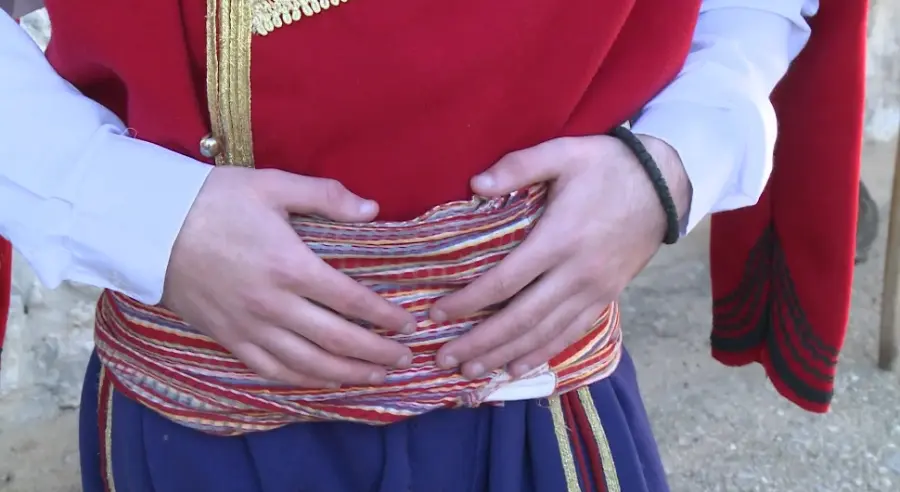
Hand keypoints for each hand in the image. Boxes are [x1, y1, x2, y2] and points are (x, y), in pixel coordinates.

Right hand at [162, 167, 415, 387]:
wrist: (146, 226)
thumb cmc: (212, 200)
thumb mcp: (271, 185)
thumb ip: (325, 196)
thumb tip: (372, 209)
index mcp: (291, 266)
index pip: (352, 301)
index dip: (385, 316)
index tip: (408, 324)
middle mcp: (274, 305)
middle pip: (338, 340)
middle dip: (377, 353)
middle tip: (405, 359)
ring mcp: (249, 327)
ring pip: (308, 364)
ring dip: (348, 374)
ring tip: (376, 377)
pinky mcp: (228, 339)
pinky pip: (271, 370)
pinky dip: (302, 381)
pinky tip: (322, 383)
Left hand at [431, 135, 690, 378]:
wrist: (665, 185)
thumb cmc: (608, 166)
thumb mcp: (564, 153)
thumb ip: (519, 166)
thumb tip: (475, 185)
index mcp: (559, 238)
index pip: (504, 281)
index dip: (469, 302)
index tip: (437, 314)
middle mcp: (576, 273)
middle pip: (521, 318)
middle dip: (480, 342)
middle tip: (445, 359)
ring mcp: (594, 290)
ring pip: (544, 333)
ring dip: (505, 356)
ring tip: (471, 371)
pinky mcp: (607, 297)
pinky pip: (571, 333)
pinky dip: (542, 353)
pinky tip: (517, 367)